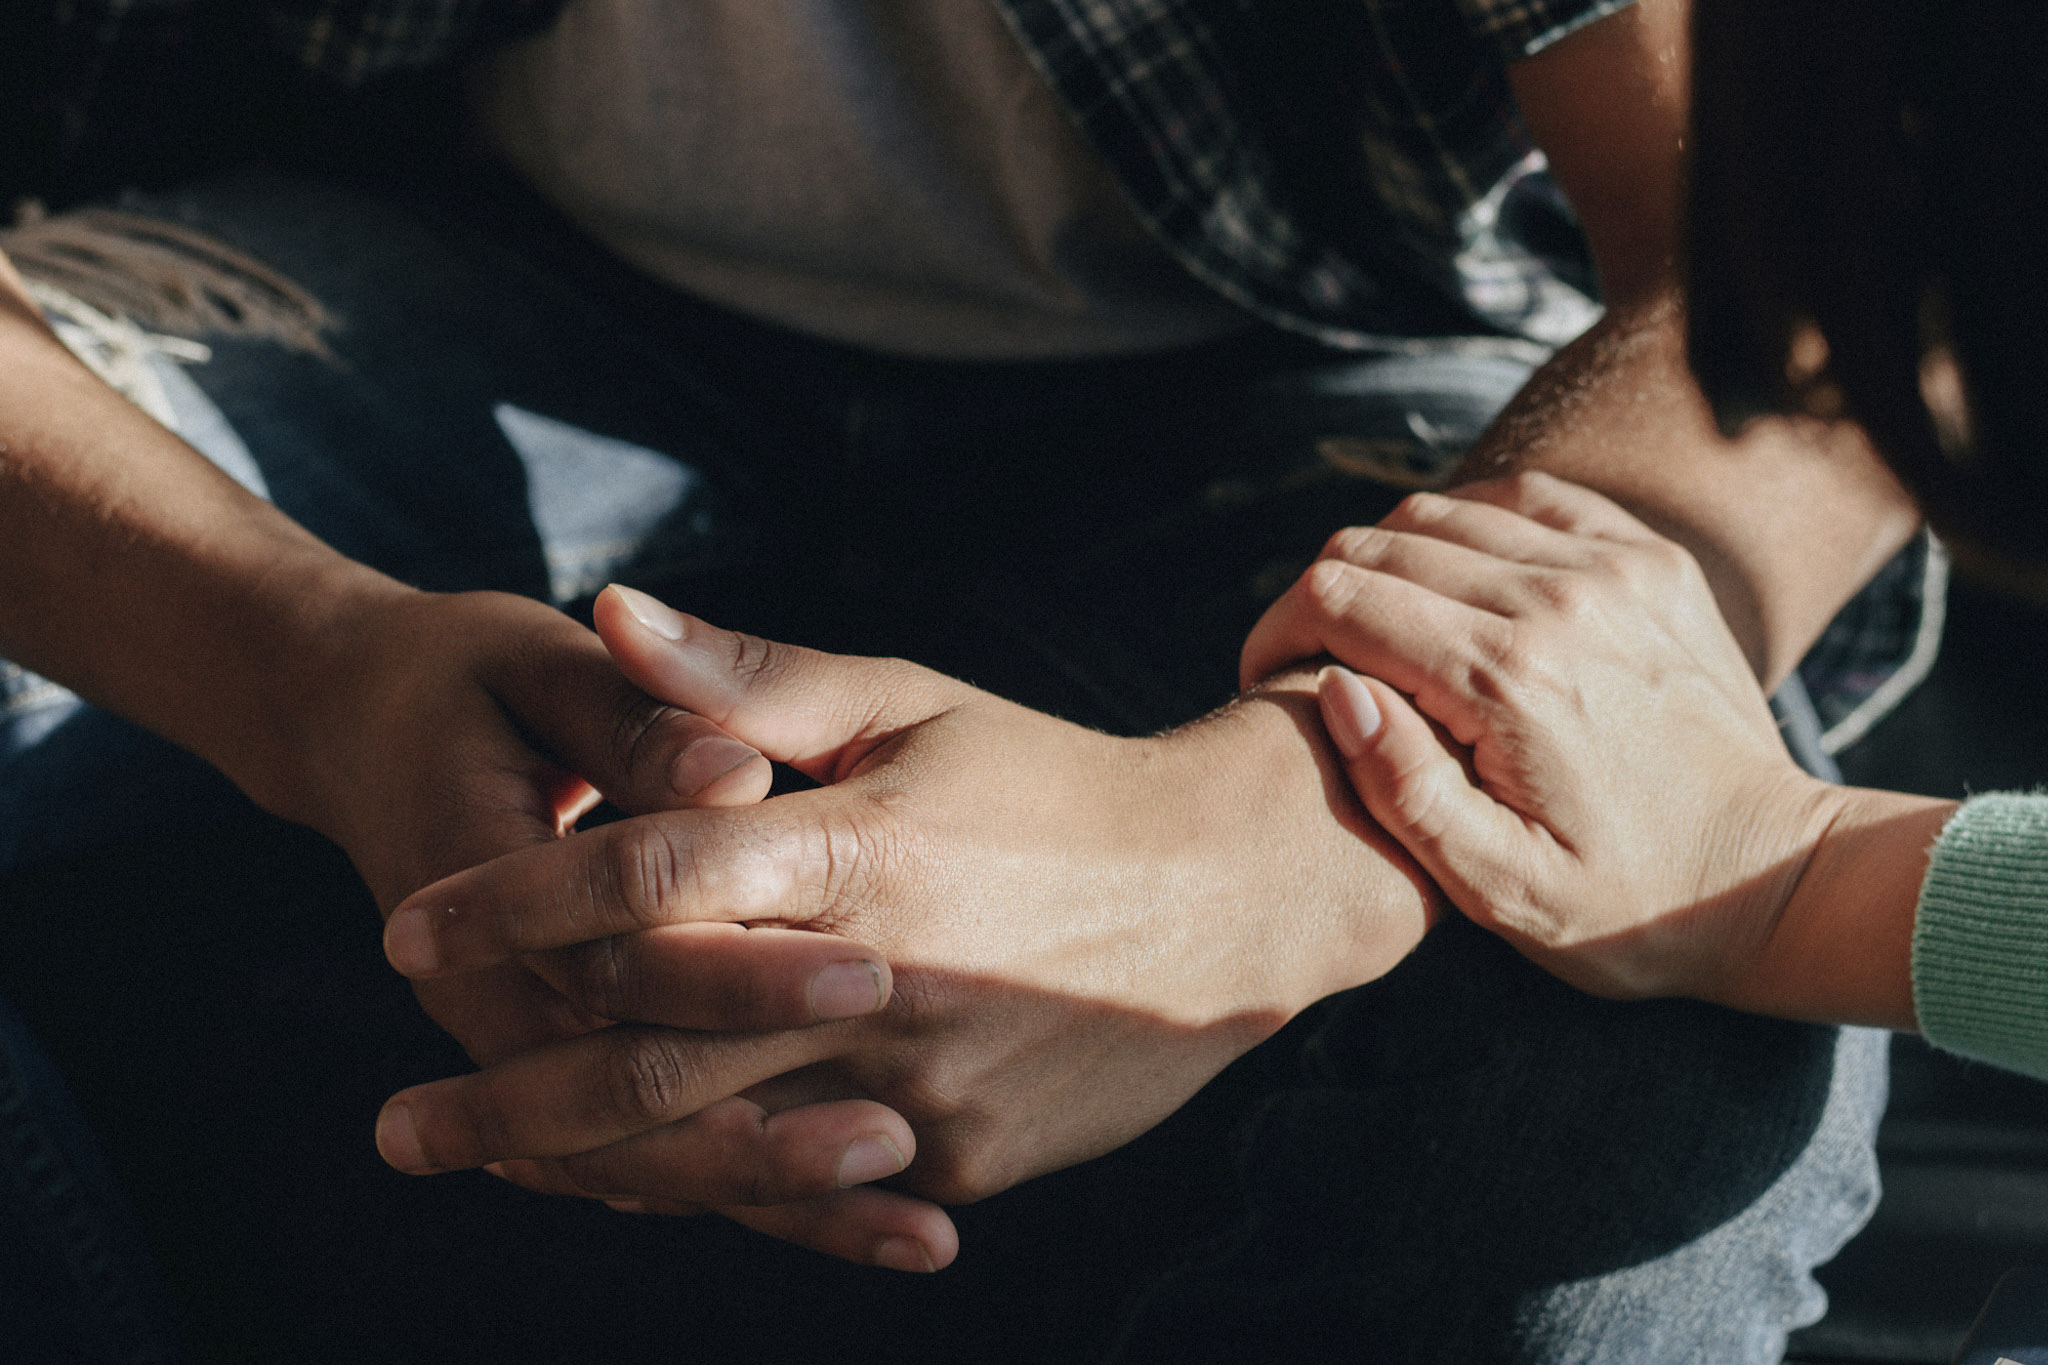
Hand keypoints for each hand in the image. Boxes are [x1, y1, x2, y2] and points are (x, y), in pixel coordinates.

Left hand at [368, 586, 1433, 1245]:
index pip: (647, 880)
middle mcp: (879, 981)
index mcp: (857, 849)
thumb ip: (752, 681)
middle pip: (650, 1052)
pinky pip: (810, 1186)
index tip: (405, 927)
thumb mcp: (912, 705)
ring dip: (582, 1162)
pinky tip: (632, 1188)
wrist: (1230, 897)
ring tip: (482, 1163)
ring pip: (715, 1144)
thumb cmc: (1052, 781)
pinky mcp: (961, 1157)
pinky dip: (716, 1187)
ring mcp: (923, 1086)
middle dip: (507, 1093)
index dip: (513, 902)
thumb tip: (612, 608)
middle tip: (396, 1123)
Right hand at [1240, 472, 1841, 1003]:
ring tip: (1382, 633)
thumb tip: (1337, 689)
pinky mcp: (1648, 559)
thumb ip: (1404, 790)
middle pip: (1380, 544)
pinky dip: (1470, 526)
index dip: (1278, 631)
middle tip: (1314, 663)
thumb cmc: (1627, 907)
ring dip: (1390, 562)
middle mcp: (1557, 600)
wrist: (1773, 877)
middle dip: (1321, 597)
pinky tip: (1458, 586)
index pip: (1340, 599)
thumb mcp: (1500, 889)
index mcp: (1506, 680)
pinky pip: (1526, 499)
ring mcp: (1611, 567)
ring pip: (1443, 512)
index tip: (1267, 680)